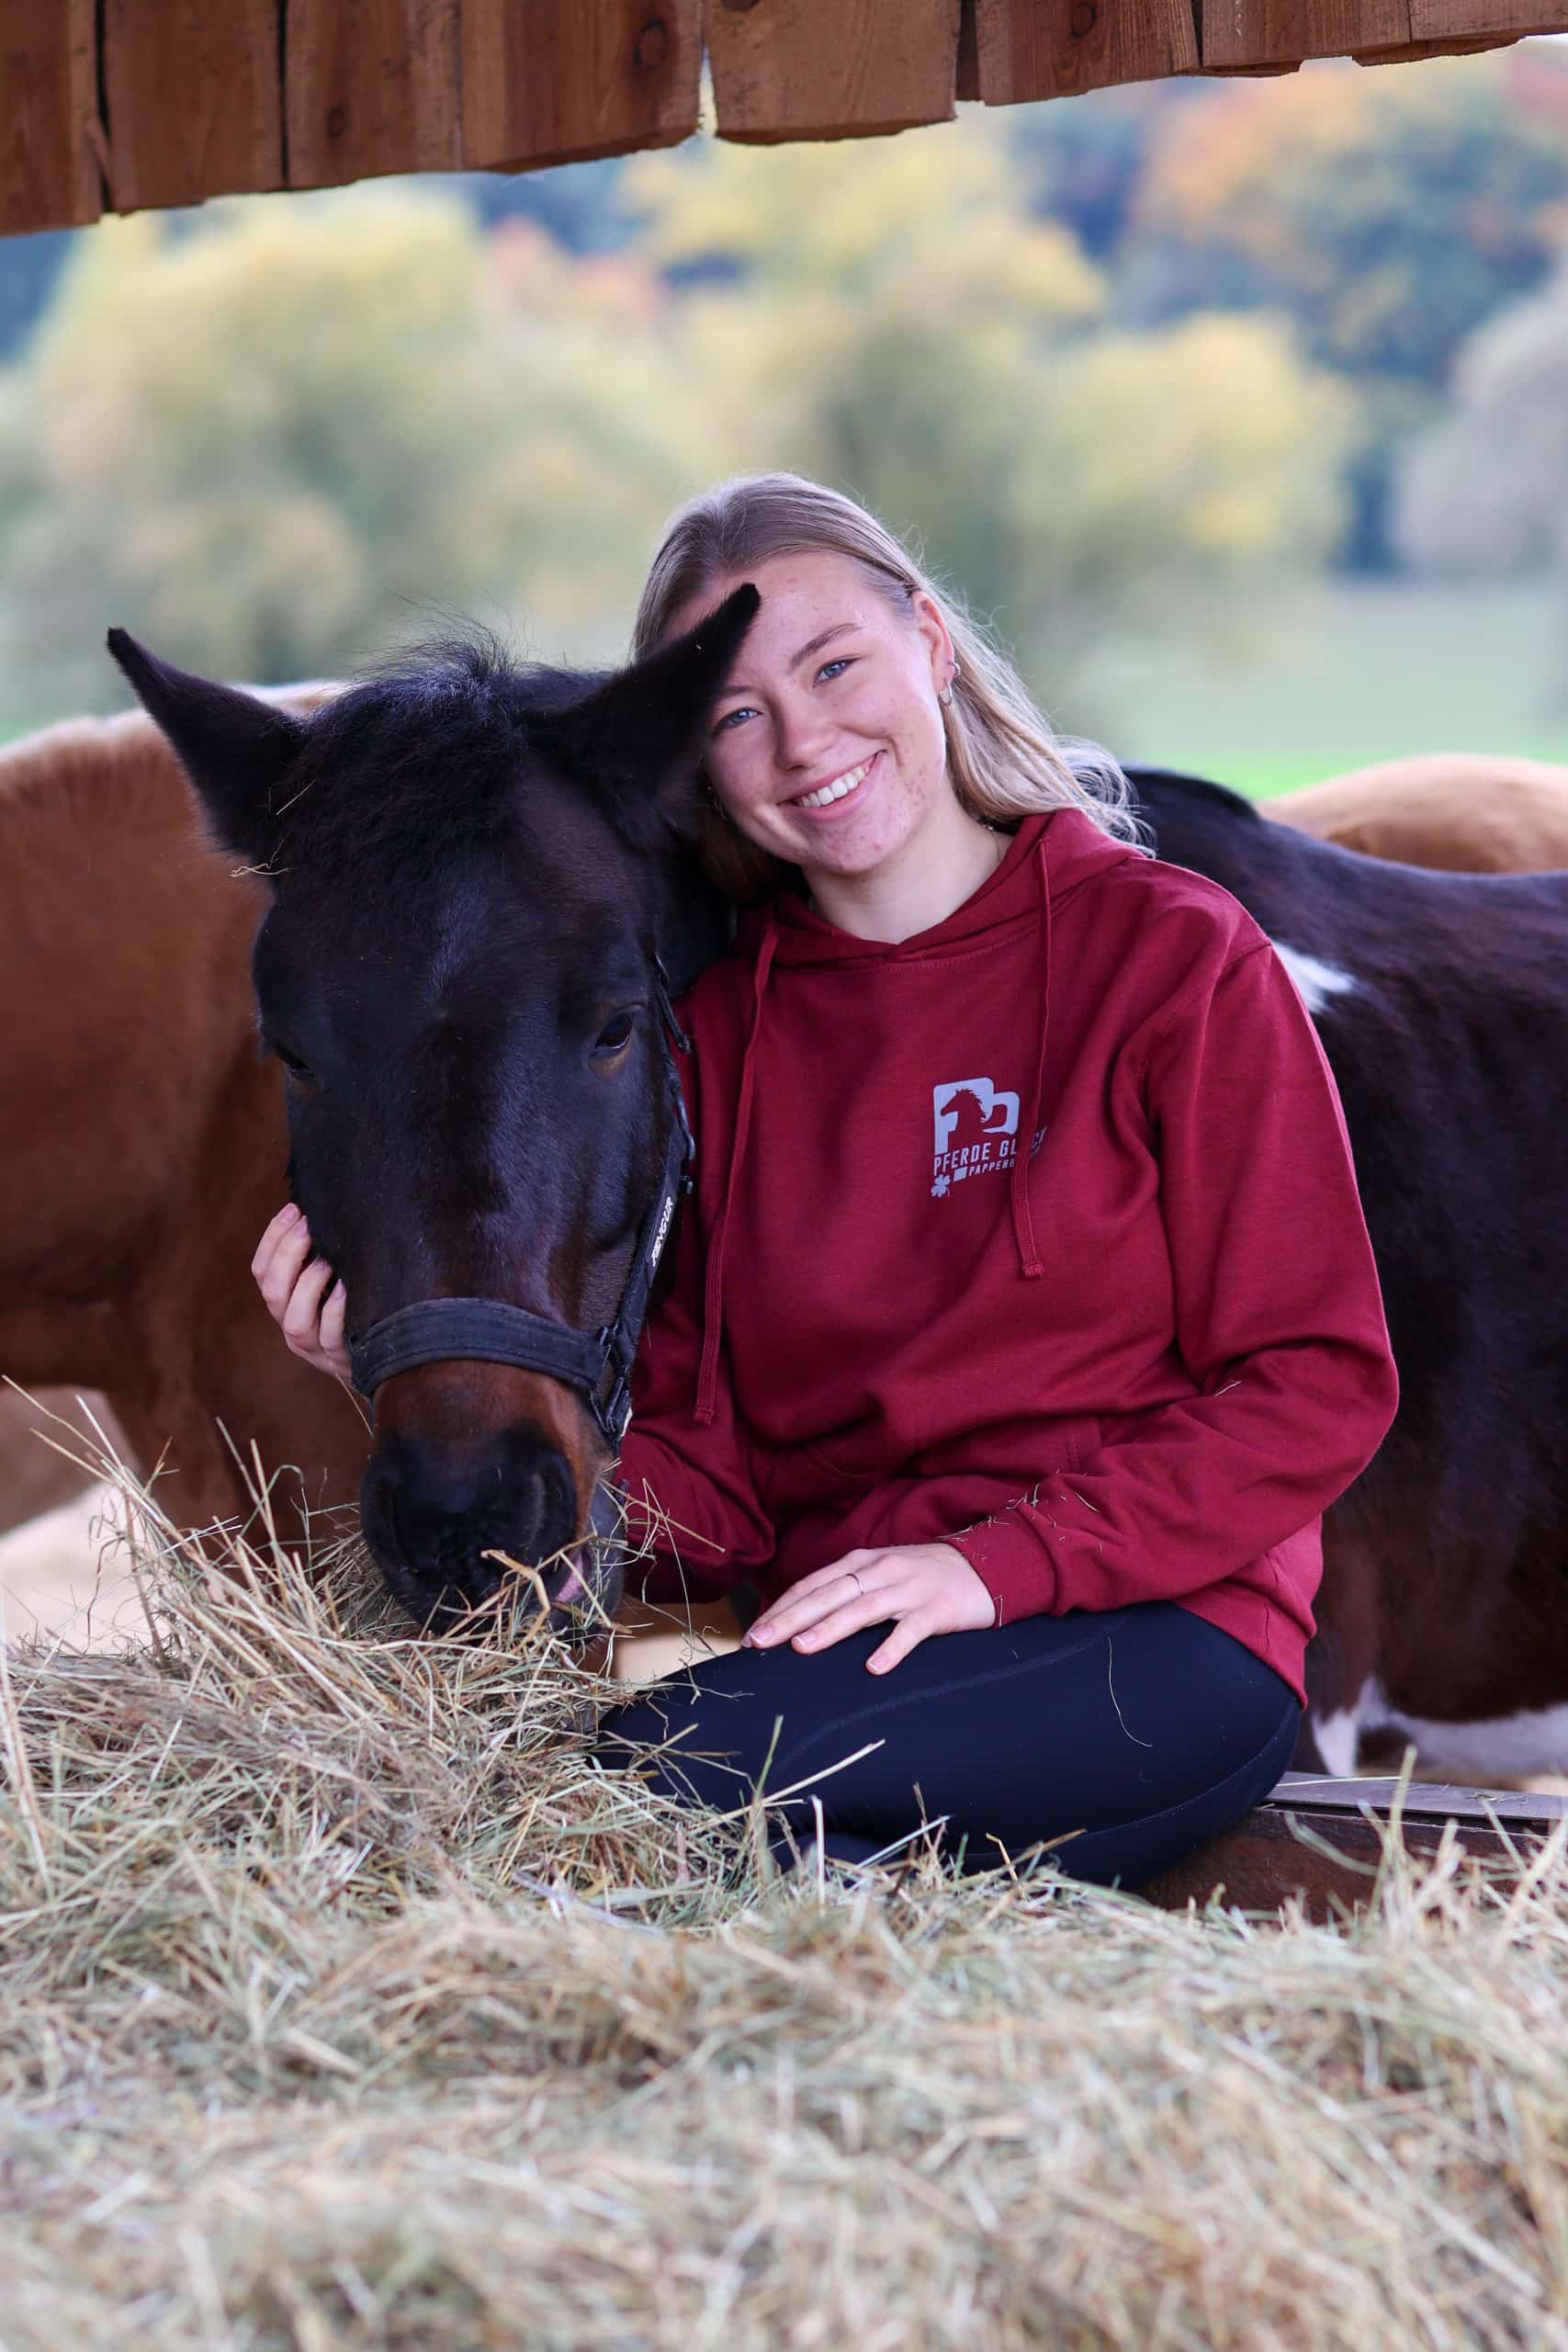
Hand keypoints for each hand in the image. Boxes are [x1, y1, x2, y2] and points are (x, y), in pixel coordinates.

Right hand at [251, 1205, 351, 1381]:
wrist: (382, 1358)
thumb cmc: (355, 1309)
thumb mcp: (332, 1281)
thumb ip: (319, 1255)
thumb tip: (319, 1211)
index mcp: (284, 1303)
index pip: (262, 1270)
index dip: (272, 1238)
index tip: (294, 1209)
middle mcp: (292, 1325)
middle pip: (273, 1292)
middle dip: (287, 1254)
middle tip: (308, 1227)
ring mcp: (314, 1346)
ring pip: (294, 1320)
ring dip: (308, 1284)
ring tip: (328, 1260)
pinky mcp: (339, 1358)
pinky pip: (330, 1336)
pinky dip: (334, 1310)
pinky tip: (346, 1288)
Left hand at [744, 1542, 994, 1673]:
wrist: (985, 1566)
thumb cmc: (923, 1577)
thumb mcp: (880, 1575)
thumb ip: (846, 1591)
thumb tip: (802, 1621)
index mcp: (861, 1563)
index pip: (812, 1585)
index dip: (781, 1608)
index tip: (752, 1634)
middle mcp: (880, 1571)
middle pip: (828, 1595)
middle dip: (790, 1618)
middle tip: (759, 1641)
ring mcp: (909, 1589)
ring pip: (863, 1609)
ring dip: (830, 1628)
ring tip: (802, 1648)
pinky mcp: (937, 1609)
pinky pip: (911, 1630)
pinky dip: (892, 1648)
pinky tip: (874, 1667)